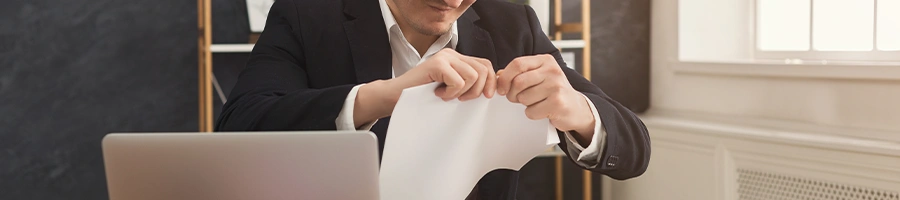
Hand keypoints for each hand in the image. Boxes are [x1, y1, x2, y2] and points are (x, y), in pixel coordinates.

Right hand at [353, 49, 495, 126]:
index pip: (486, 65)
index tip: (486, 97)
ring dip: (462, 93)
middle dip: (477, 90)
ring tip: (447, 96)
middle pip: (483, 70)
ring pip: (473, 76)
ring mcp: (444, 57)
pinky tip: (438, 94)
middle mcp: (452, 54)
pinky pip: (458, 82)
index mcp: (457, 59)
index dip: (491, 82)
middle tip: (461, 99)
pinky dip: (451, 93)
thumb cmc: (422, 95)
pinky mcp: (437, 64)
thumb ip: (467, 84)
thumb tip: (491, 90)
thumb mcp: (451, 89)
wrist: (396, 96)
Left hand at [496, 54, 594, 143]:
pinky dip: (532, 114)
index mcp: (545, 60)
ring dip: (524, 105)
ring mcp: (556, 86)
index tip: (500, 89)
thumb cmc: (552, 91)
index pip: (517, 64)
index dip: (504, 78)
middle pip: (518, 82)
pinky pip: (531, 111)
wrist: (575, 107)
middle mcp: (552, 71)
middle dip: (512, 94)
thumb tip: (497, 76)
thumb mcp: (538, 76)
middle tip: (517, 99)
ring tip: (535, 103)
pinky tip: (542, 110)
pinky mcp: (558, 103)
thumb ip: (519, 73)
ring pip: (524, 98)